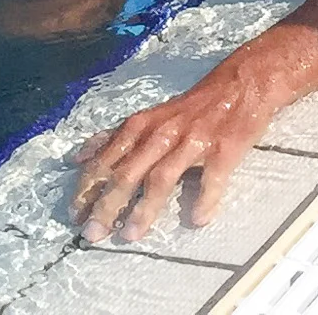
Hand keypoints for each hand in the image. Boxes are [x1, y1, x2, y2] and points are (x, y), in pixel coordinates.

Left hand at [69, 68, 281, 242]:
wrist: (242, 83)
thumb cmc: (193, 105)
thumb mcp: (150, 115)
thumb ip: (117, 137)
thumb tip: (80, 157)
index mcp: (143, 125)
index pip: (107, 159)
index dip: (89, 187)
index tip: (74, 213)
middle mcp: (163, 133)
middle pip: (128, 172)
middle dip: (106, 204)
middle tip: (91, 233)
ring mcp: (193, 142)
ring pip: (162, 177)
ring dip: (144, 208)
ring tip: (130, 235)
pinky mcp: (223, 149)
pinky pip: (212, 179)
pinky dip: (204, 199)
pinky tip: (197, 219)